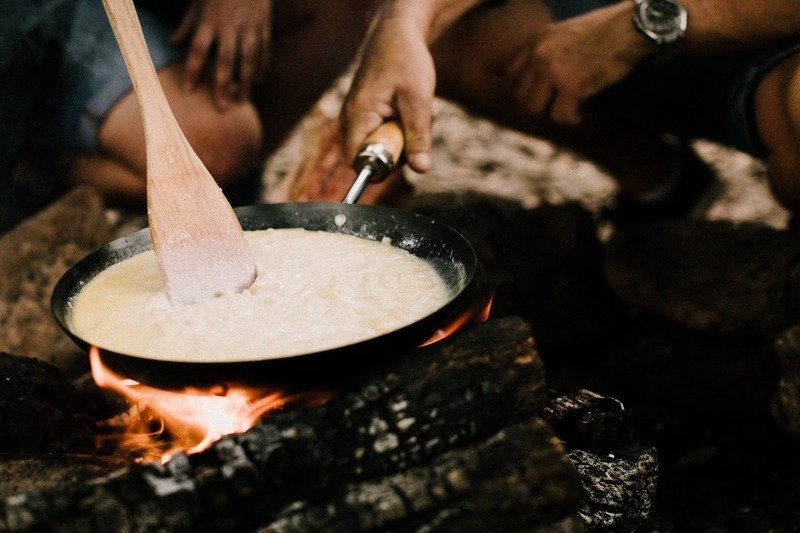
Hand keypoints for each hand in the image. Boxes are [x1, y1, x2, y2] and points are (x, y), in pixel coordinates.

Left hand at [171, 0, 271, 108]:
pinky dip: (262, 67)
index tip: (188, 90)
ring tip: (242, 102)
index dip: (192, 70)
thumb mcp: (198, 3)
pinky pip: (264, 51)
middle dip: (223, 84)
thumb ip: (186, 24)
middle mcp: (230, 25)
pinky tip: (259, 82)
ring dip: (246, 83)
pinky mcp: (263, 26)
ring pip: (248, 60)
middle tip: (221, 107)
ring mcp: (249, 26)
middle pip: (226, 60)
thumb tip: (171, 42)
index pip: (198, 48)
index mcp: (210, 19)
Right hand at [340, 14, 436, 172]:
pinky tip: (411, 108)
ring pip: (384, 145)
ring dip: (406, 135)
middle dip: (401, 147)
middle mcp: (352, 120)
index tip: (406, 150)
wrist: (398, 33)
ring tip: (415, 110)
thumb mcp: (418, 99)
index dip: (383, 165)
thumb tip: (420, 168)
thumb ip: (418, 135)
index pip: (359, 161)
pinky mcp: (369, 115)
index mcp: (358, 116)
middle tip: (416, 123)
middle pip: (374, 156)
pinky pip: (387, 133)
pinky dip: (403, 126)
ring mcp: (359, 117)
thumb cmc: (405, 59)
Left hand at [504, 3, 650, 123]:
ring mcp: (553, 70)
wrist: (629, 26)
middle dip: (534, 107)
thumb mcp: (564, 32)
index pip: (510, 75)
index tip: (534, 99)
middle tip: (551, 110)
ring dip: (550, 115)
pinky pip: (559, 116)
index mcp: (536, 40)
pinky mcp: (571, 86)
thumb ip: (547, 51)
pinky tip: (580, 114)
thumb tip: (540, 79)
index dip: (519, 92)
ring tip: (567, 112)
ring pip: (534, 108)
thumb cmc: (605, 30)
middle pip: (519, 96)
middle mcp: (539, 54)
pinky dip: (570, 119)